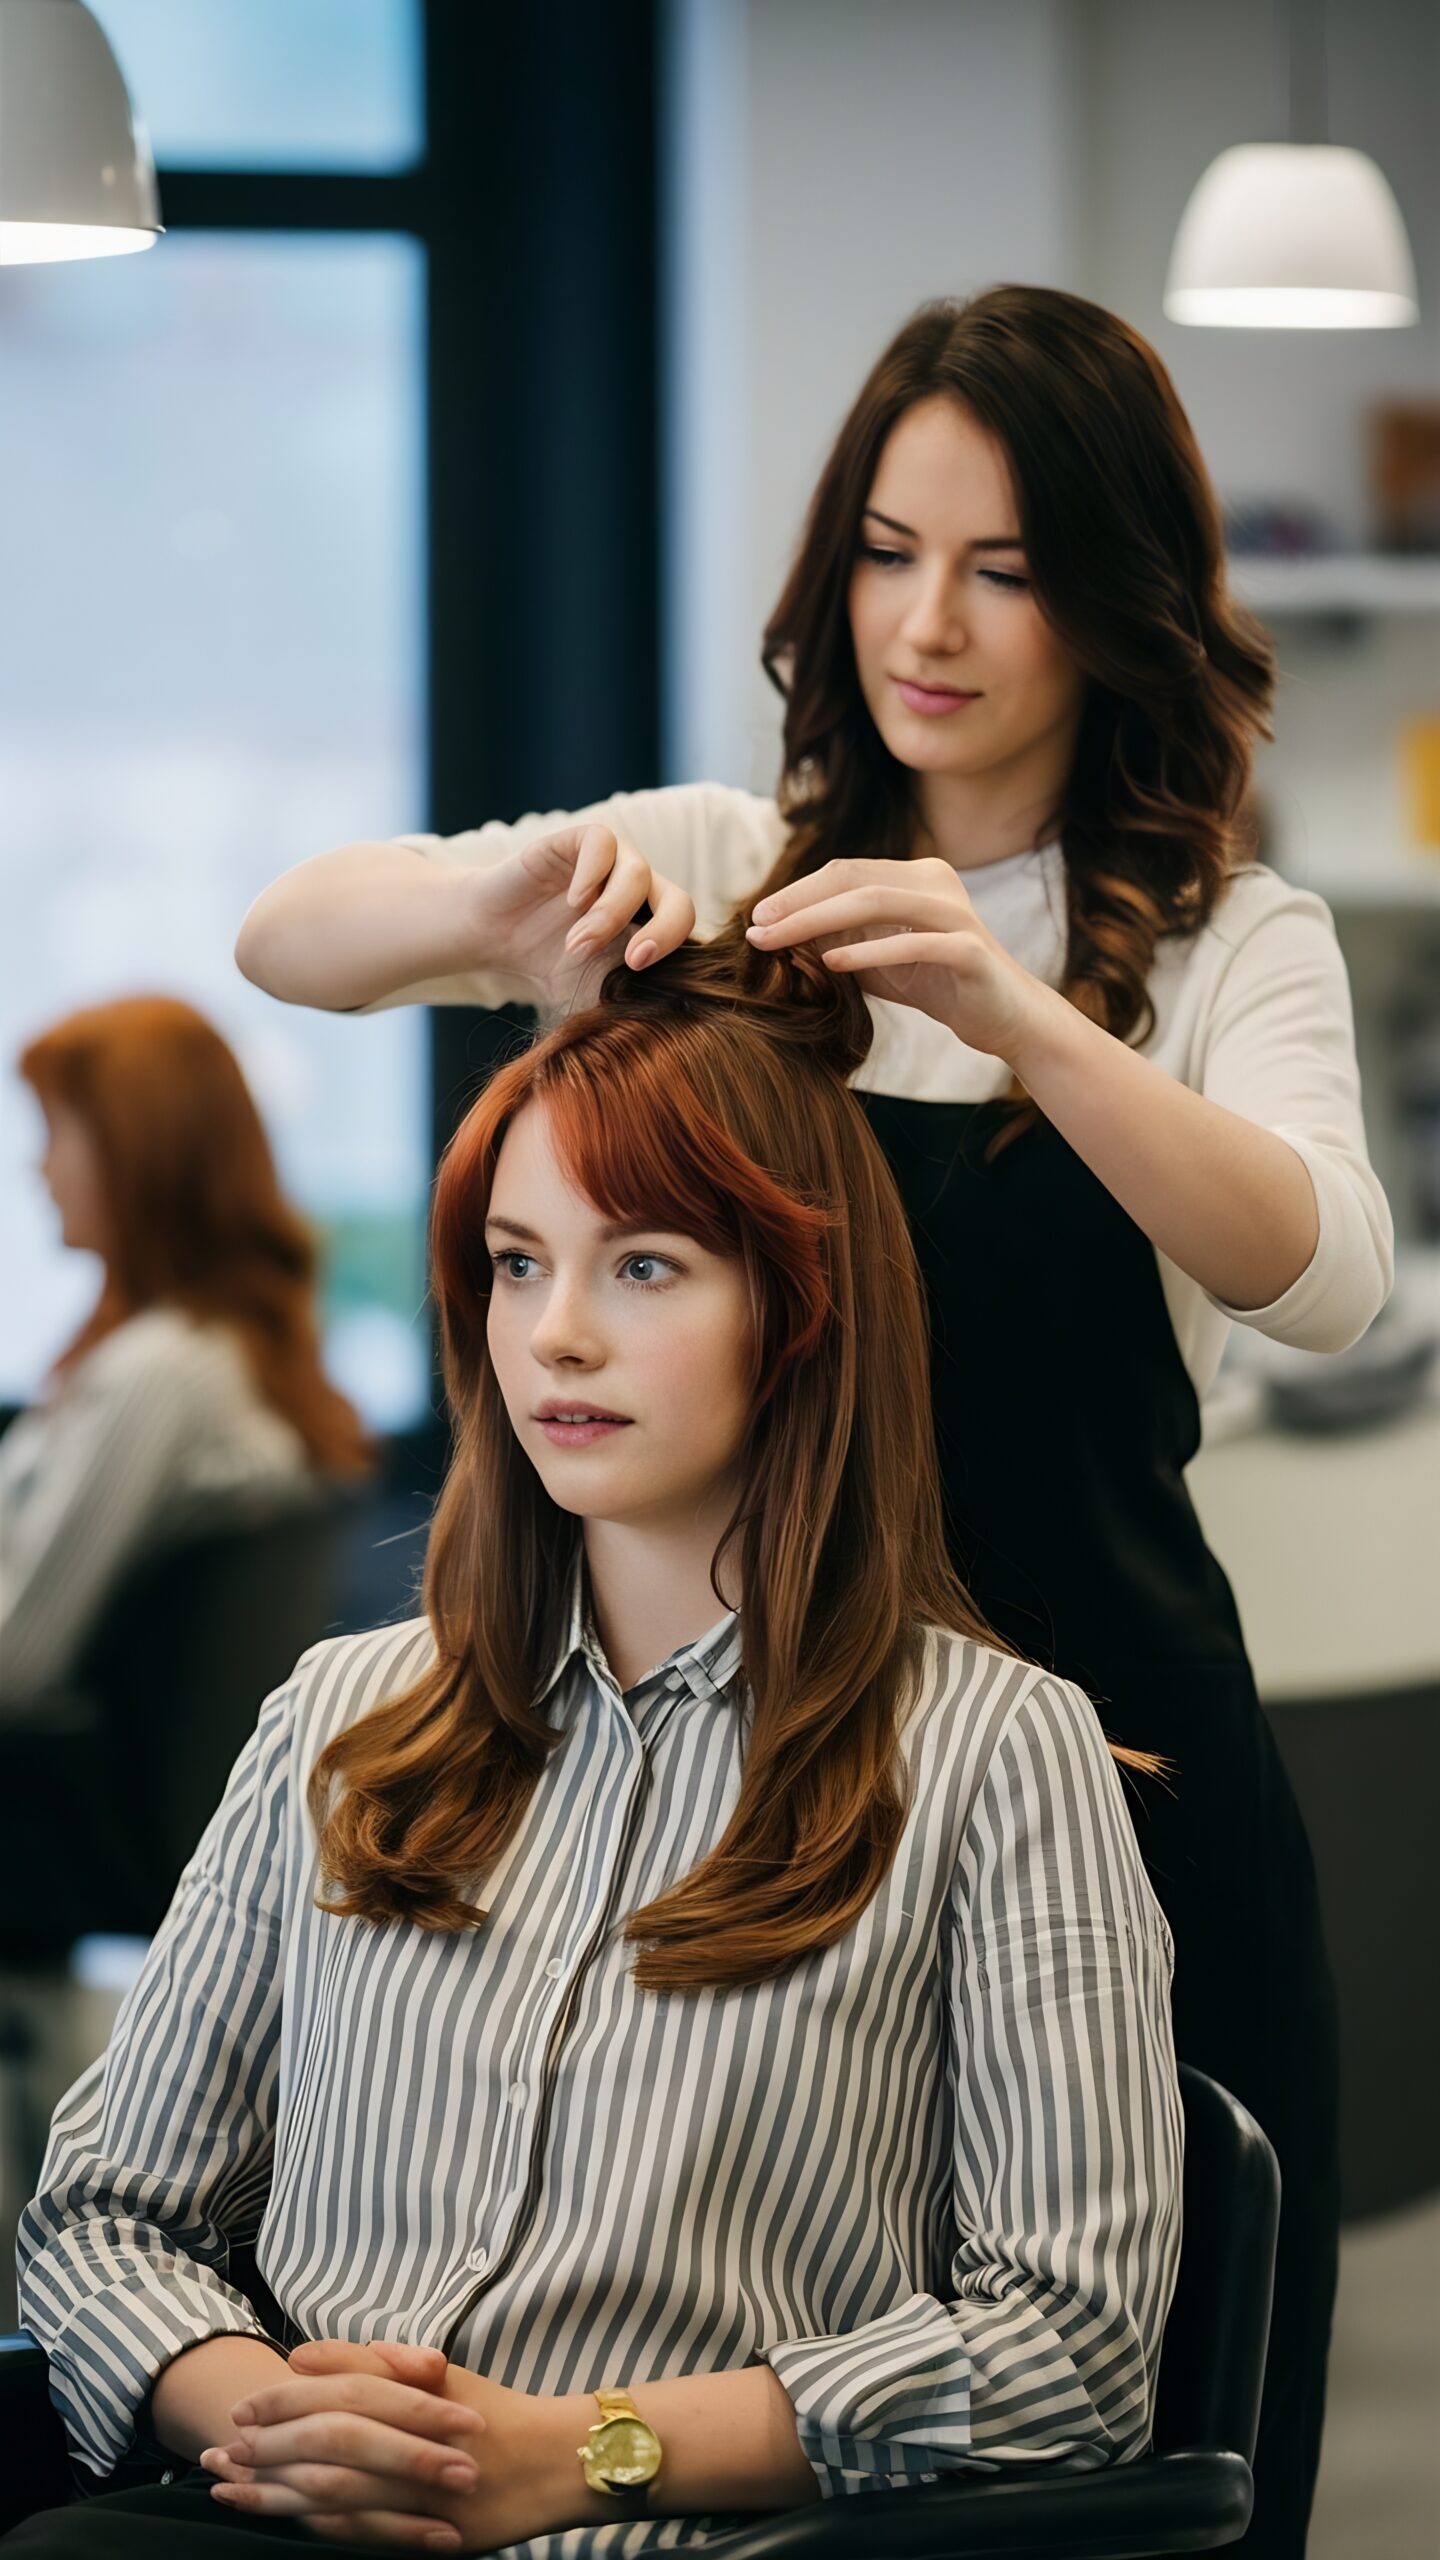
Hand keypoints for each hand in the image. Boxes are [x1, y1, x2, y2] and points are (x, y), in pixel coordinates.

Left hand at [201, 2338, 583, 2551]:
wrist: (554, 2463)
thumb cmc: (491, 2413)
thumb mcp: (437, 2375)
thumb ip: (372, 2363)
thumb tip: (302, 2354)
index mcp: (415, 2396)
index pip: (337, 2393)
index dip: (285, 2401)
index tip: (242, 2409)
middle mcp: (416, 2443)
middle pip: (328, 2445)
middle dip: (267, 2451)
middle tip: (218, 2456)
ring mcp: (422, 2494)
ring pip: (336, 2494)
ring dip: (276, 2493)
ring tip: (231, 2492)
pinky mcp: (430, 2537)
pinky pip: (364, 2534)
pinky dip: (318, 2526)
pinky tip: (286, 2521)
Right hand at [469, 823, 694, 1007]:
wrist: (493, 938)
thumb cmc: (548, 966)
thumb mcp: (591, 992)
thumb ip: (629, 1001)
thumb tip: (668, 1024)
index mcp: (650, 923)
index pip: (685, 930)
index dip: (677, 947)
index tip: (641, 971)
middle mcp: (637, 889)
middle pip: (678, 899)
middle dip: (664, 931)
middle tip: (635, 961)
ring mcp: (610, 862)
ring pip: (638, 873)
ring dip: (611, 916)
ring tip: (578, 946)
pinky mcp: (577, 841)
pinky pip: (602, 841)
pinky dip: (593, 872)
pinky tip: (572, 901)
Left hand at [745, 855, 1053, 1063]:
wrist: (1004, 1018)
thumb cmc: (937, 985)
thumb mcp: (879, 958)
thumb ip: (839, 938)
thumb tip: (777, 929)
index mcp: (917, 875)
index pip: (845, 871)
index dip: (797, 891)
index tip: (756, 918)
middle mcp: (937, 882)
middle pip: (853, 879)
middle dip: (797, 902)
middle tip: (755, 928)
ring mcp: (956, 914)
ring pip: (877, 902)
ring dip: (817, 921)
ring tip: (777, 942)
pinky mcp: (970, 950)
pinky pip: (912, 943)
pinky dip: (867, 951)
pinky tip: (831, 963)